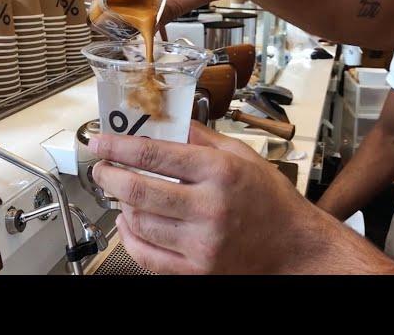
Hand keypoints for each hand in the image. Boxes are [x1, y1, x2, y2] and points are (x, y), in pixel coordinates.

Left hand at [88, 121, 316, 273]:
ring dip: (120, 205)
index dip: (118, 147)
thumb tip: (165, 122)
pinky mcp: (196, 270)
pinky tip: (129, 223)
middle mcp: (209, 208)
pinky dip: (129, 237)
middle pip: (138, 189)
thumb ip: (200, 137)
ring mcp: (202, 243)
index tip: (100, 143)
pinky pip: (146, 256)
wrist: (293, 248)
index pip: (153, 155)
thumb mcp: (241, 155)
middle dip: (108, 176)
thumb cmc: (269, 200)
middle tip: (101, 169)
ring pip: (138, 222)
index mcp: (219, 172)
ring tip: (121, 193)